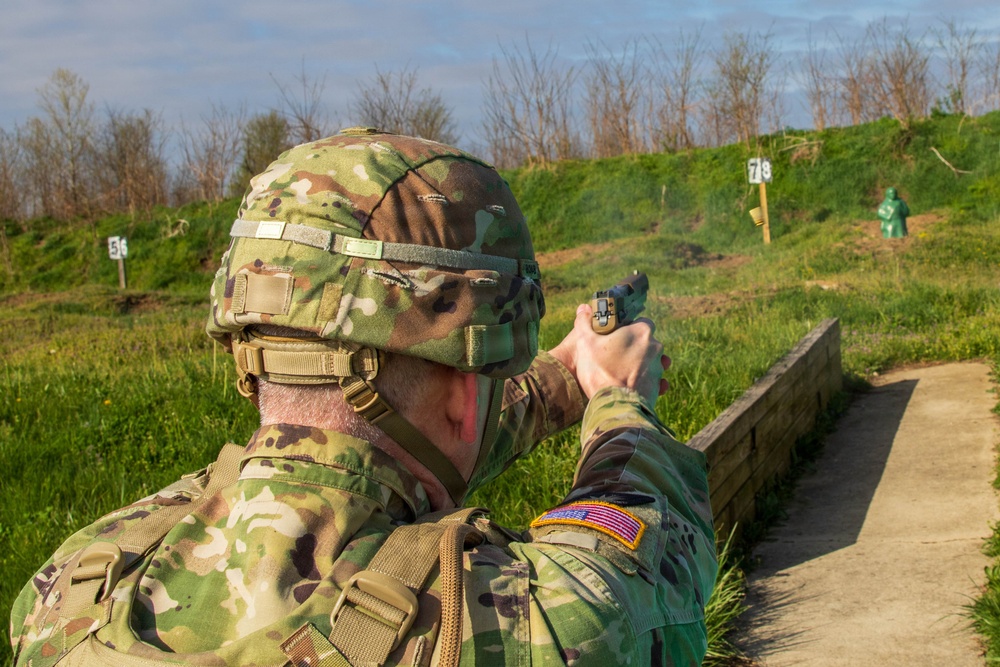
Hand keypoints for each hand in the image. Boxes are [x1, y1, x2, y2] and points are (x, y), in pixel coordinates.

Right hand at [548, 303, 669, 406]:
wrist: (613, 405)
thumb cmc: (600, 370)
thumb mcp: (585, 343)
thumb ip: (584, 323)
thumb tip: (583, 308)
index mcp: (641, 331)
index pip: (641, 322)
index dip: (629, 328)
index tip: (617, 335)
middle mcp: (655, 347)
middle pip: (646, 342)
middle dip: (634, 346)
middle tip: (616, 354)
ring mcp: (658, 368)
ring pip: (651, 361)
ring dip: (641, 364)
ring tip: (622, 371)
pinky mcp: (657, 387)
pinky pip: (654, 381)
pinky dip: (645, 382)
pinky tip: (631, 385)